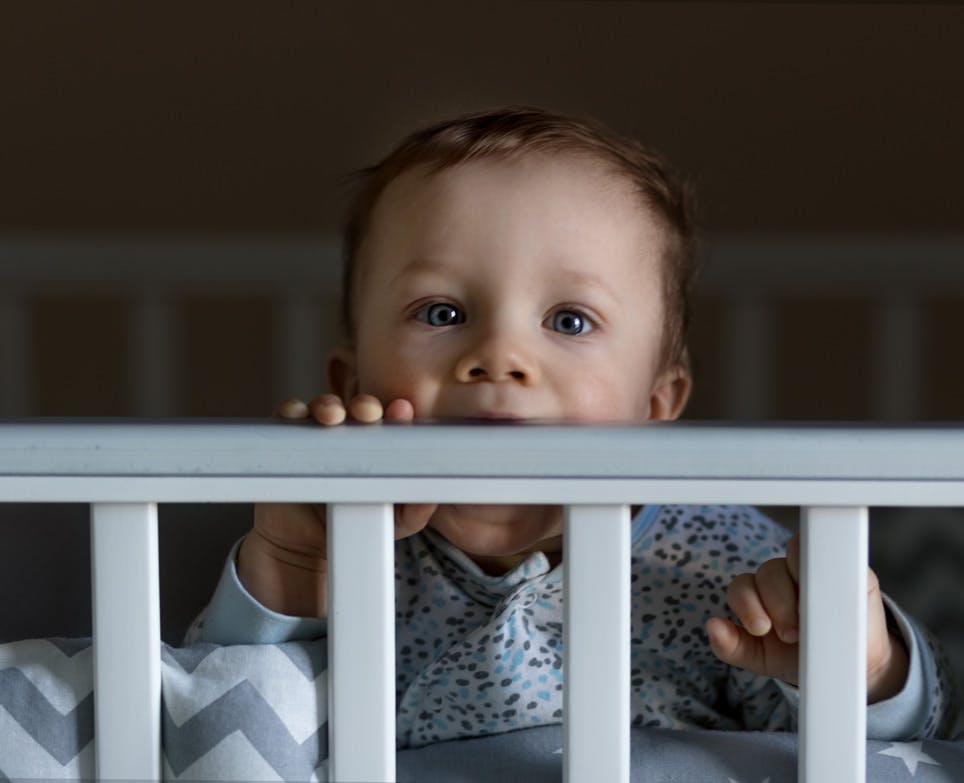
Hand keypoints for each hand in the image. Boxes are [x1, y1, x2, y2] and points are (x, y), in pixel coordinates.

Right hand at [237, 394, 437, 616]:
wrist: (307, 545)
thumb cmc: (357, 524)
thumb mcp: (395, 522)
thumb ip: (417, 509)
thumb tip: (436, 495)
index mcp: (379, 445)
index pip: (391, 421)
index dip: (397, 412)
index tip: (403, 410)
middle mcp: (350, 433)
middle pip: (359, 408)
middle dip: (365, 405)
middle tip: (368, 413)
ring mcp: (318, 434)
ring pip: (323, 407)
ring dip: (328, 404)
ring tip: (332, 416)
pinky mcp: (287, 440)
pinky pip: (287, 417)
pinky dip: (291, 410)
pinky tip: (297, 415)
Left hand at [705, 533, 908, 702]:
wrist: (852, 671)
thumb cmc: (802, 658)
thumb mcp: (762, 658)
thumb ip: (732, 646)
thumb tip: (711, 625)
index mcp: (760, 592)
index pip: (743, 585)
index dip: (748, 604)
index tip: (762, 630)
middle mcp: (785, 575)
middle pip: (767, 572)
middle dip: (775, 604)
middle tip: (791, 634)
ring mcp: (817, 567)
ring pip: (796, 555)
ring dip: (801, 587)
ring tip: (811, 620)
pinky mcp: (850, 568)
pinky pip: (833, 553)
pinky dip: (827, 568)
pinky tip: (831, 596)